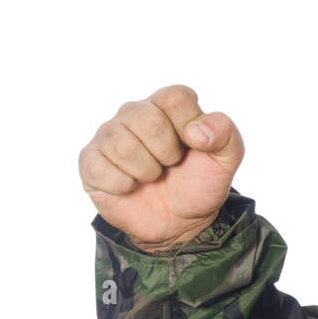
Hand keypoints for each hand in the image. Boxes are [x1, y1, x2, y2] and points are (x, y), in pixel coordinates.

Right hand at [78, 84, 243, 251]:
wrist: (179, 222)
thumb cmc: (199, 182)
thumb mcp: (226, 159)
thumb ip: (225, 133)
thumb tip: (196, 131)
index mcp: (167, 105)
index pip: (175, 97)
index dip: (188, 126)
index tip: (194, 145)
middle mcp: (134, 113)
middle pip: (146, 119)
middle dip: (167, 152)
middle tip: (171, 164)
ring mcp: (109, 135)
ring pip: (122, 145)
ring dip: (147, 171)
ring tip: (152, 176)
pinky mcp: (91, 161)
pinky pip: (101, 168)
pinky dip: (123, 185)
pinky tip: (131, 186)